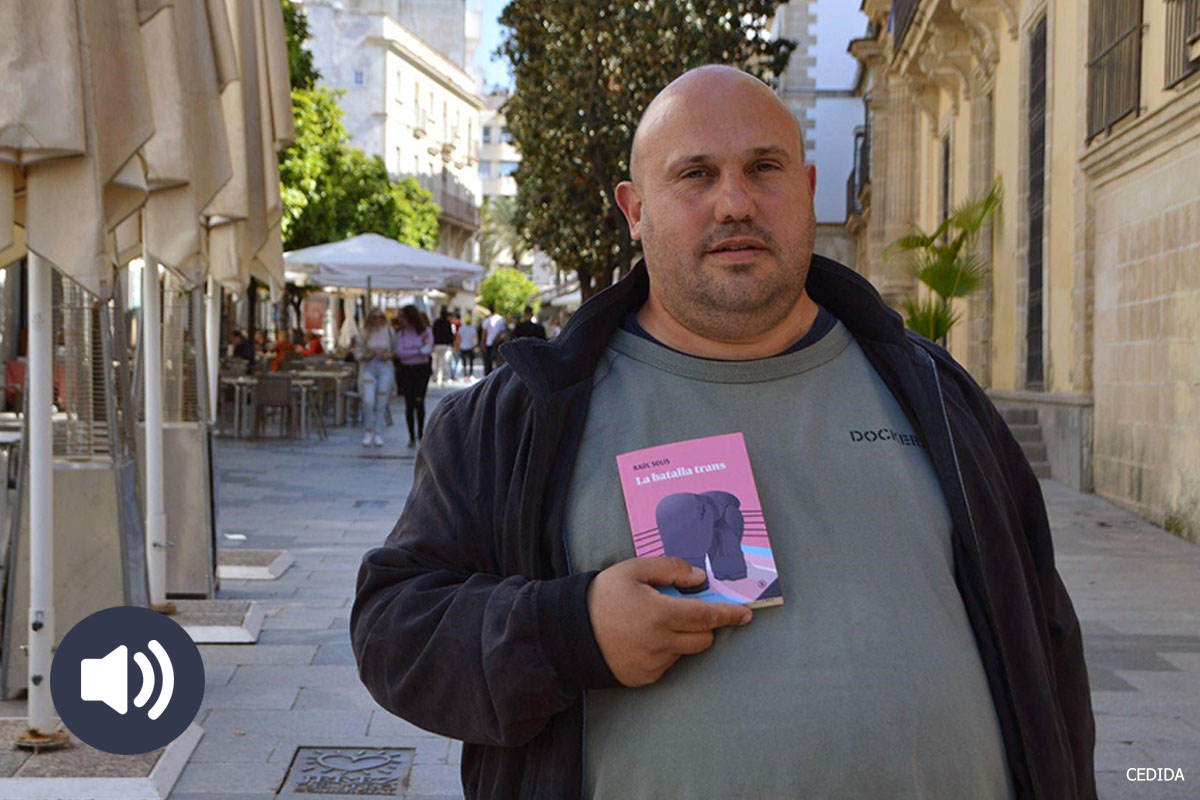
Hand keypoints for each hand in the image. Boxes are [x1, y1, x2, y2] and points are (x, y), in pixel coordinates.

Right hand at [587, 557, 751, 687]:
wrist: (570, 631)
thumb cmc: (602, 596)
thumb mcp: (633, 570)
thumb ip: (670, 568)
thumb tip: (699, 579)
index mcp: (660, 614)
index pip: (707, 616)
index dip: (729, 614)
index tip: (746, 614)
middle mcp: (660, 643)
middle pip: (703, 638)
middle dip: (702, 624)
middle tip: (683, 610)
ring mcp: (653, 664)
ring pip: (685, 651)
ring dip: (681, 637)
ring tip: (653, 624)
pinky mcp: (645, 677)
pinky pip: (667, 664)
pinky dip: (664, 651)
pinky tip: (642, 639)